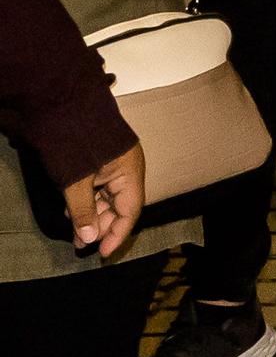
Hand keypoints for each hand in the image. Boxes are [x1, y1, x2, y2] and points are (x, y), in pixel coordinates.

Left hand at [63, 142, 143, 256]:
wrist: (63, 103)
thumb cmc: (75, 140)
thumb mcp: (76, 180)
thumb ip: (83, 210)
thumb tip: (88, 238)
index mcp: (130, 171)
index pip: (131, 210)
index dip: (117, 234)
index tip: (102, 253)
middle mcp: (126, 169)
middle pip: (120, 206)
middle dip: (101, 226)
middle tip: (80, 244)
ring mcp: (113, 165)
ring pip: (107, 198)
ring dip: (92, 216)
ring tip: (74, 233)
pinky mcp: (100, 162)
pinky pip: (98, 188)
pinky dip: (86, 202)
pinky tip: (71, 213)